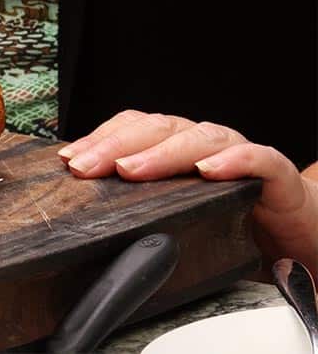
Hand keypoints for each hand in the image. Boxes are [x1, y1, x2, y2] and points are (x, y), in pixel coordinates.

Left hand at [59, 110, 317, 274]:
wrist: (294, 233)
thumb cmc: (230, 220)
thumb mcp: (173, 214)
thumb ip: (138, 208)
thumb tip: (82, 217)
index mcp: (173, 147)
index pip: (131, 129)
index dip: (99, 139)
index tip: (67, 159)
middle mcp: (202, 142)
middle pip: (155, 129)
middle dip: (114, 145)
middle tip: (84, 167)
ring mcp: (238, 153)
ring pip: (198, 138)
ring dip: (161, 152)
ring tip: (131, 169)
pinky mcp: (276, 174)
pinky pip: (258, 158)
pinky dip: (234, 160)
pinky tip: (209, 170)